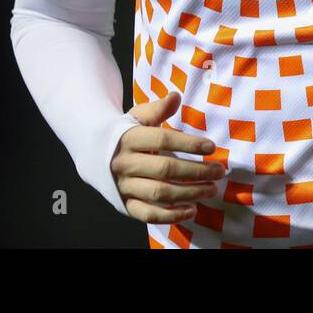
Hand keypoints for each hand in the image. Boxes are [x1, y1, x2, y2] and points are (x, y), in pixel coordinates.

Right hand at [111, 91, 225, 223]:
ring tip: (211, 188)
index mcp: (128, 139)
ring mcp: (124, 186)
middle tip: (218, 171)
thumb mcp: (136, 117)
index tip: (211, 147)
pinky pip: (148, 214)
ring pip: (160, 193)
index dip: (188, 144)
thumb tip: (176, 96)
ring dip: (190, 193)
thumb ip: (157, 109)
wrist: (93, 153)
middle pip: (165, 170)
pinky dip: (171, 216)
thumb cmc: (124, 133)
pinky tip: (191, 209)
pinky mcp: (125, 205)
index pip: (162, 140)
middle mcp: (125, 164)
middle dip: (196, 171)